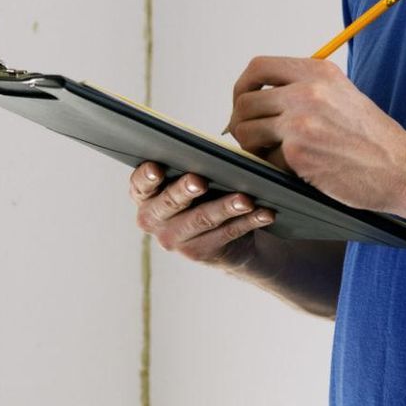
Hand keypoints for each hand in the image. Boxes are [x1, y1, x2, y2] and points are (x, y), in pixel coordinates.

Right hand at [128, 160, 278, 276]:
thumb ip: (191, 167)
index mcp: (145, 195)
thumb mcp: (190, 181)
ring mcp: (173, 240)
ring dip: (226, 207)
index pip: (140, 185)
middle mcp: (152, 220)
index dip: (146, 177)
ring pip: (201, 219)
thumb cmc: (203, 194)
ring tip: (246, 199)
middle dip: (185, 190)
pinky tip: (265, 213)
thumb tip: (213, 152)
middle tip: (200, 181)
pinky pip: (226, 234)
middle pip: (170, 202)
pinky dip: (249, 222)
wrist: (219, 238)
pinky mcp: (198, 253)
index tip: (157, 168)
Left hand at [225, 56, 405, 214]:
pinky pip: (265, 158)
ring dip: (252, 145)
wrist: (401, 168)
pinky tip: (297, 168)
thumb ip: (303, 88)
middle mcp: (307, 91)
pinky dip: (274, 166)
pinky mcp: (297, 153)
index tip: (242, 102)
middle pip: (245, 100)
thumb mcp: (341, 94)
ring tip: (272, 153)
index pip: (258, 67)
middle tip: (251, 136)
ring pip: (245, 130)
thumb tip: (259, 98)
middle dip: (240, 121)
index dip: (242, 87)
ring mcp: (300, 122)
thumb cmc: (373, 137)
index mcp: (318, 72)